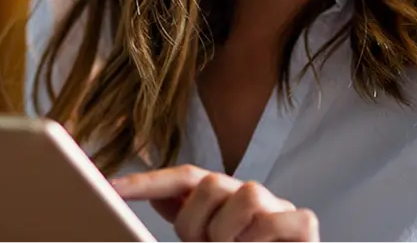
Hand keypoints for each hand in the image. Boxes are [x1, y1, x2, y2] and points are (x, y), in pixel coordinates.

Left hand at [112, 165, 318, 242]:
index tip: (111, 188)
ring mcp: (278, 207)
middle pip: (213, 182)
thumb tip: (159, 197)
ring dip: (229, 234)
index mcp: (223, 200)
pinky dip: (259, 242)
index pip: (183, 179)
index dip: (147, 181)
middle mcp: (248, 196)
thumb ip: (188, 219)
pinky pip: (273, 221)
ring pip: (247, 194)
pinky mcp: (304, 223)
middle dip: (198, 222)